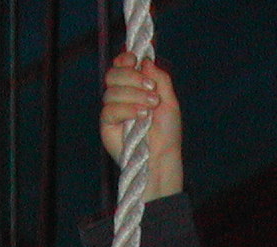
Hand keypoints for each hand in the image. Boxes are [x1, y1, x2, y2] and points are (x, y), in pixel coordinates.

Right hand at [101, 53, 184, 200]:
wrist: (162, 157)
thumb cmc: (167, 132)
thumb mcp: (169, 100)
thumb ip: (160, 78)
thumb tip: (146, 60)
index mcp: (134, 86)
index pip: (121, 65)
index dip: (125, 58)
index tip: (135, 59)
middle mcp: (121, 95)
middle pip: (113, 73)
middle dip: (132, 76)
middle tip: (151, 89)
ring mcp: (113, 109)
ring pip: (112, 90)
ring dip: (134, 95)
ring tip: (151, 108)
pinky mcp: (107, 125)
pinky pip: (110, 109)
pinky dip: (127, 109)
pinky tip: (142, 116)